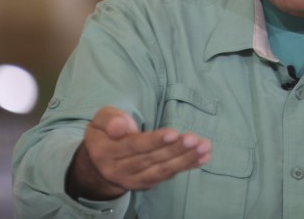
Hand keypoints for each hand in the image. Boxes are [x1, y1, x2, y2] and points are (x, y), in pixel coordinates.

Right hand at [65, 106, 211, 200]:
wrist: (98, 163)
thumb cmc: (105, 132)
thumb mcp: (101, 119)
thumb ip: (110, 120)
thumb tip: (121, 127)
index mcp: (106, 152)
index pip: (133, 146)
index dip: (154, 141)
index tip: (173, 133)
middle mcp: (119, 170)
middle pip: (151, 159)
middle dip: (175, 149)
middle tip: (195, 140)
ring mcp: (134, 180)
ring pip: (162, 170)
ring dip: (185, 159)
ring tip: (204, 147)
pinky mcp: (146, 183)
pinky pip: (168, 175)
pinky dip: (186, 166)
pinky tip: (203, 157)